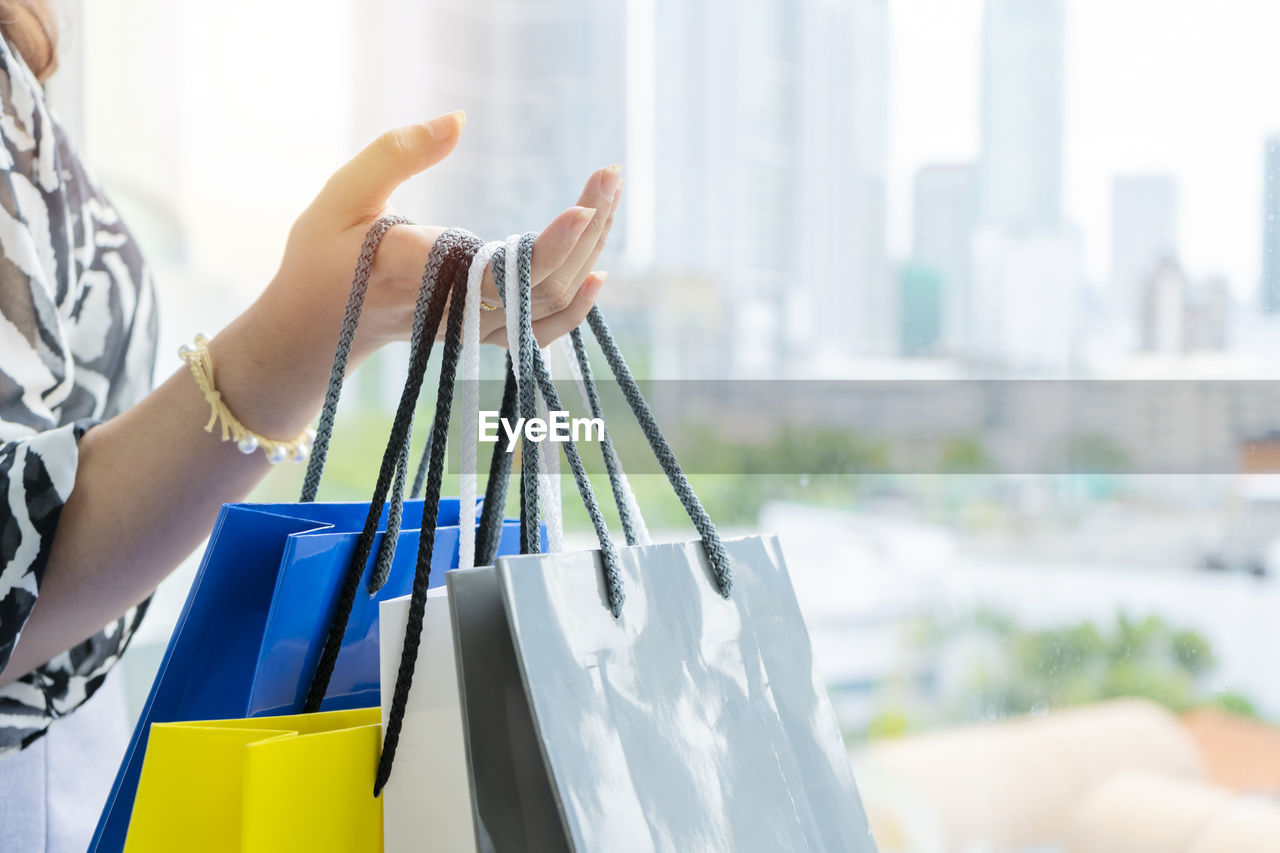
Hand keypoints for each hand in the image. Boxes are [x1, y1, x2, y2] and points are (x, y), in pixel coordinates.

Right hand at [266, 110, 621, 362]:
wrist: (315, 328)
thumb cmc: (324, 257)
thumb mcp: (343, 195)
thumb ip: (397, 154)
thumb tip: (459, 120)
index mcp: (417, 271)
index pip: (498, 269)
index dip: (549, 245)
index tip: (584, 207)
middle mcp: (453, 309)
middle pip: (539, 283)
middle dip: (586, 229)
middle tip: (610, 175)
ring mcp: (470, 329)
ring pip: (546, 303)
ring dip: (587, 252)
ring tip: (608, 197)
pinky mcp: (478, 335)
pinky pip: (537, 332)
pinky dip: (574, 310)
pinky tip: (598, 273)